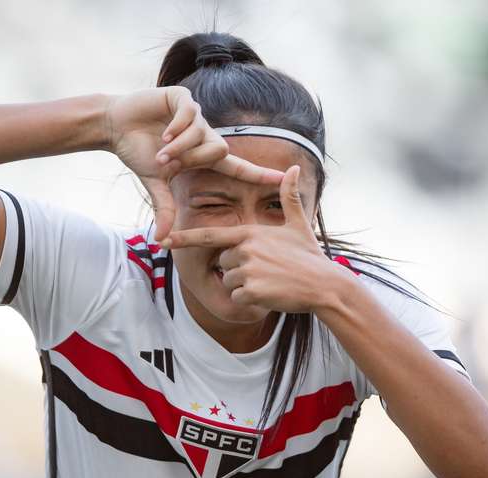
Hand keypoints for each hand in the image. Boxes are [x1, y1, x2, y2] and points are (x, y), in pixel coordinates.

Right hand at [105, 86, 285, 240]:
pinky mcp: (183, 98)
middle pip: (221, 151)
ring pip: (204, 135)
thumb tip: (160, 239)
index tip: (284, 179)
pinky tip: (162, 134)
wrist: (115, 126)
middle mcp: (204, 134)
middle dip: (193, 160)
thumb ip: (164, 207)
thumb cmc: (137, 152)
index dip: (260, 174)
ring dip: (180, 148)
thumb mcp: (155, 183)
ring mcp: (195, 115)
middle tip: (168, 164)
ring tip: (160, 153)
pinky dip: (177, 129)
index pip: (238, 167)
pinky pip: (191, 115)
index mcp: (203, 155)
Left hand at [162, 165, 348, 312]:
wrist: (324, 285)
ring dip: (244, 285)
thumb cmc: (310, 256)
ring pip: (229, 280)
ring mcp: (247, 269)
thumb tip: (294, 168)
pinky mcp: (251, 290)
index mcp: (250, 232)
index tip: (163, 239)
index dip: (185, 238)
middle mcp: (245, 248)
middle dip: (239, 268)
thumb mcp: (298, 224)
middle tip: (266, 270)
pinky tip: (269, 293)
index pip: (210, 235)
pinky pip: (236, 297)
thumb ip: (289, 197)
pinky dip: (249, 299)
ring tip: (269, 281)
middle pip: (223, 262)